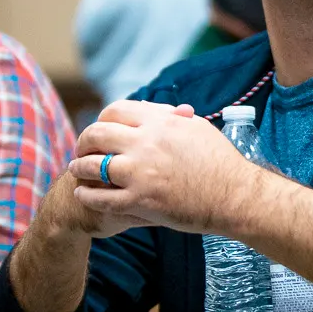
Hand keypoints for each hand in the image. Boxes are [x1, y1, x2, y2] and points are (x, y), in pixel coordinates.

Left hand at [67, 100, 261, 234]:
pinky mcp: (140, 201)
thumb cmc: (222, 161)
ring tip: (77, 169)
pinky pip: (100, 197)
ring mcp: (140, 173)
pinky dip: (87, 194)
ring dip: (79, 167)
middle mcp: (146, 143)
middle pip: (96, 134)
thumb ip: (171, 117)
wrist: (236, 195)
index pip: (115, 110)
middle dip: (84, 141)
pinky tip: (84, 193)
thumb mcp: (197, 128)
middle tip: (82, 149)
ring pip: (92, 165)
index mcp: (160, 122)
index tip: (101, 130)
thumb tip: (153, 110)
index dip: (102, 119)